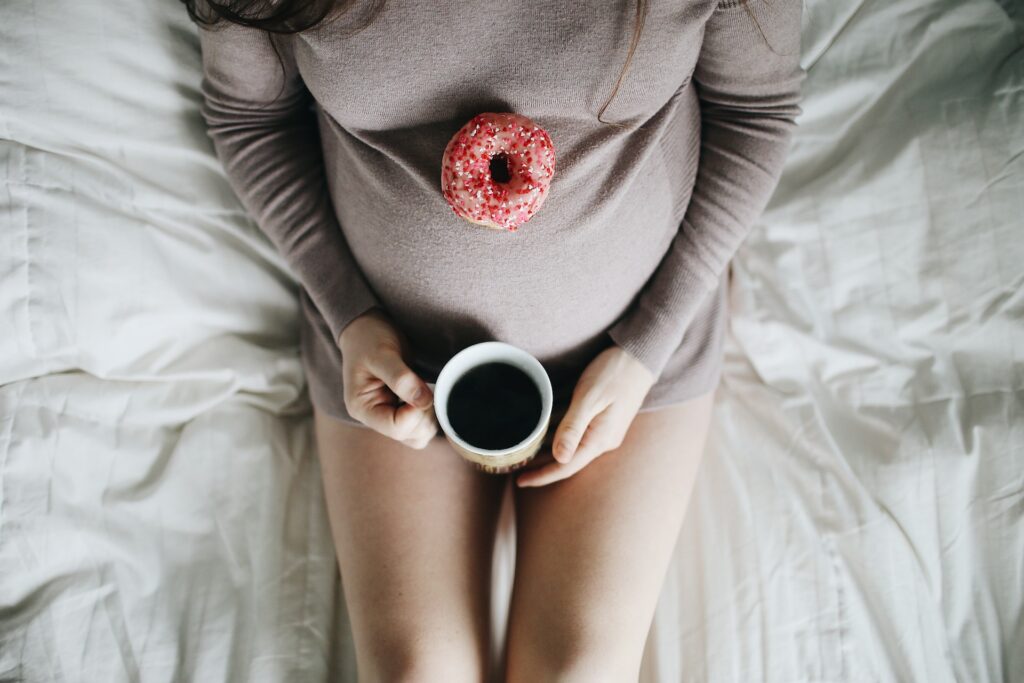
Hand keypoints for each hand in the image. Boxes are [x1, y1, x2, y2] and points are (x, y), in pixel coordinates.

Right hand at [337, 308, 438, 448]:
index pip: (396, 428)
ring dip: (430, 415)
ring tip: (426, 389)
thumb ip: (401, 378)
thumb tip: (424, 401)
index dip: (416, 412)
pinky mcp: (402, 410)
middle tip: (425, 386)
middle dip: (425, 414)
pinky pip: (422, 426)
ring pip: (419, 435)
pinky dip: (431, 413)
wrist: (367, 328)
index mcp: (362, 408)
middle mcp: (375, 418)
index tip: (421, 388)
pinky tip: (427, 393)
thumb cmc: (369, 338)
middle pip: (410, 436)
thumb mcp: (382, 354)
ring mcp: (389, 416)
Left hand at [515, 343, 655, 486]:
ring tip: (523, 451)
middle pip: (567, 459)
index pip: (567, 466)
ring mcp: (604, 431)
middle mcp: (603, 440)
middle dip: (541, 465)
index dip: (542, 475)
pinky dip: (557, 434)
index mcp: (600, 439)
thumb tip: (559, 458)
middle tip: (514, 465)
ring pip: (570, 446)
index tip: (520, 481)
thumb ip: (573, 427)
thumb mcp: (589, 398)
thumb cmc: (614, 373)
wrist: (639, 356)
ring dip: (547, 450)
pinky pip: (576, 433)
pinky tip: (541, 430)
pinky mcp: (602, 420)